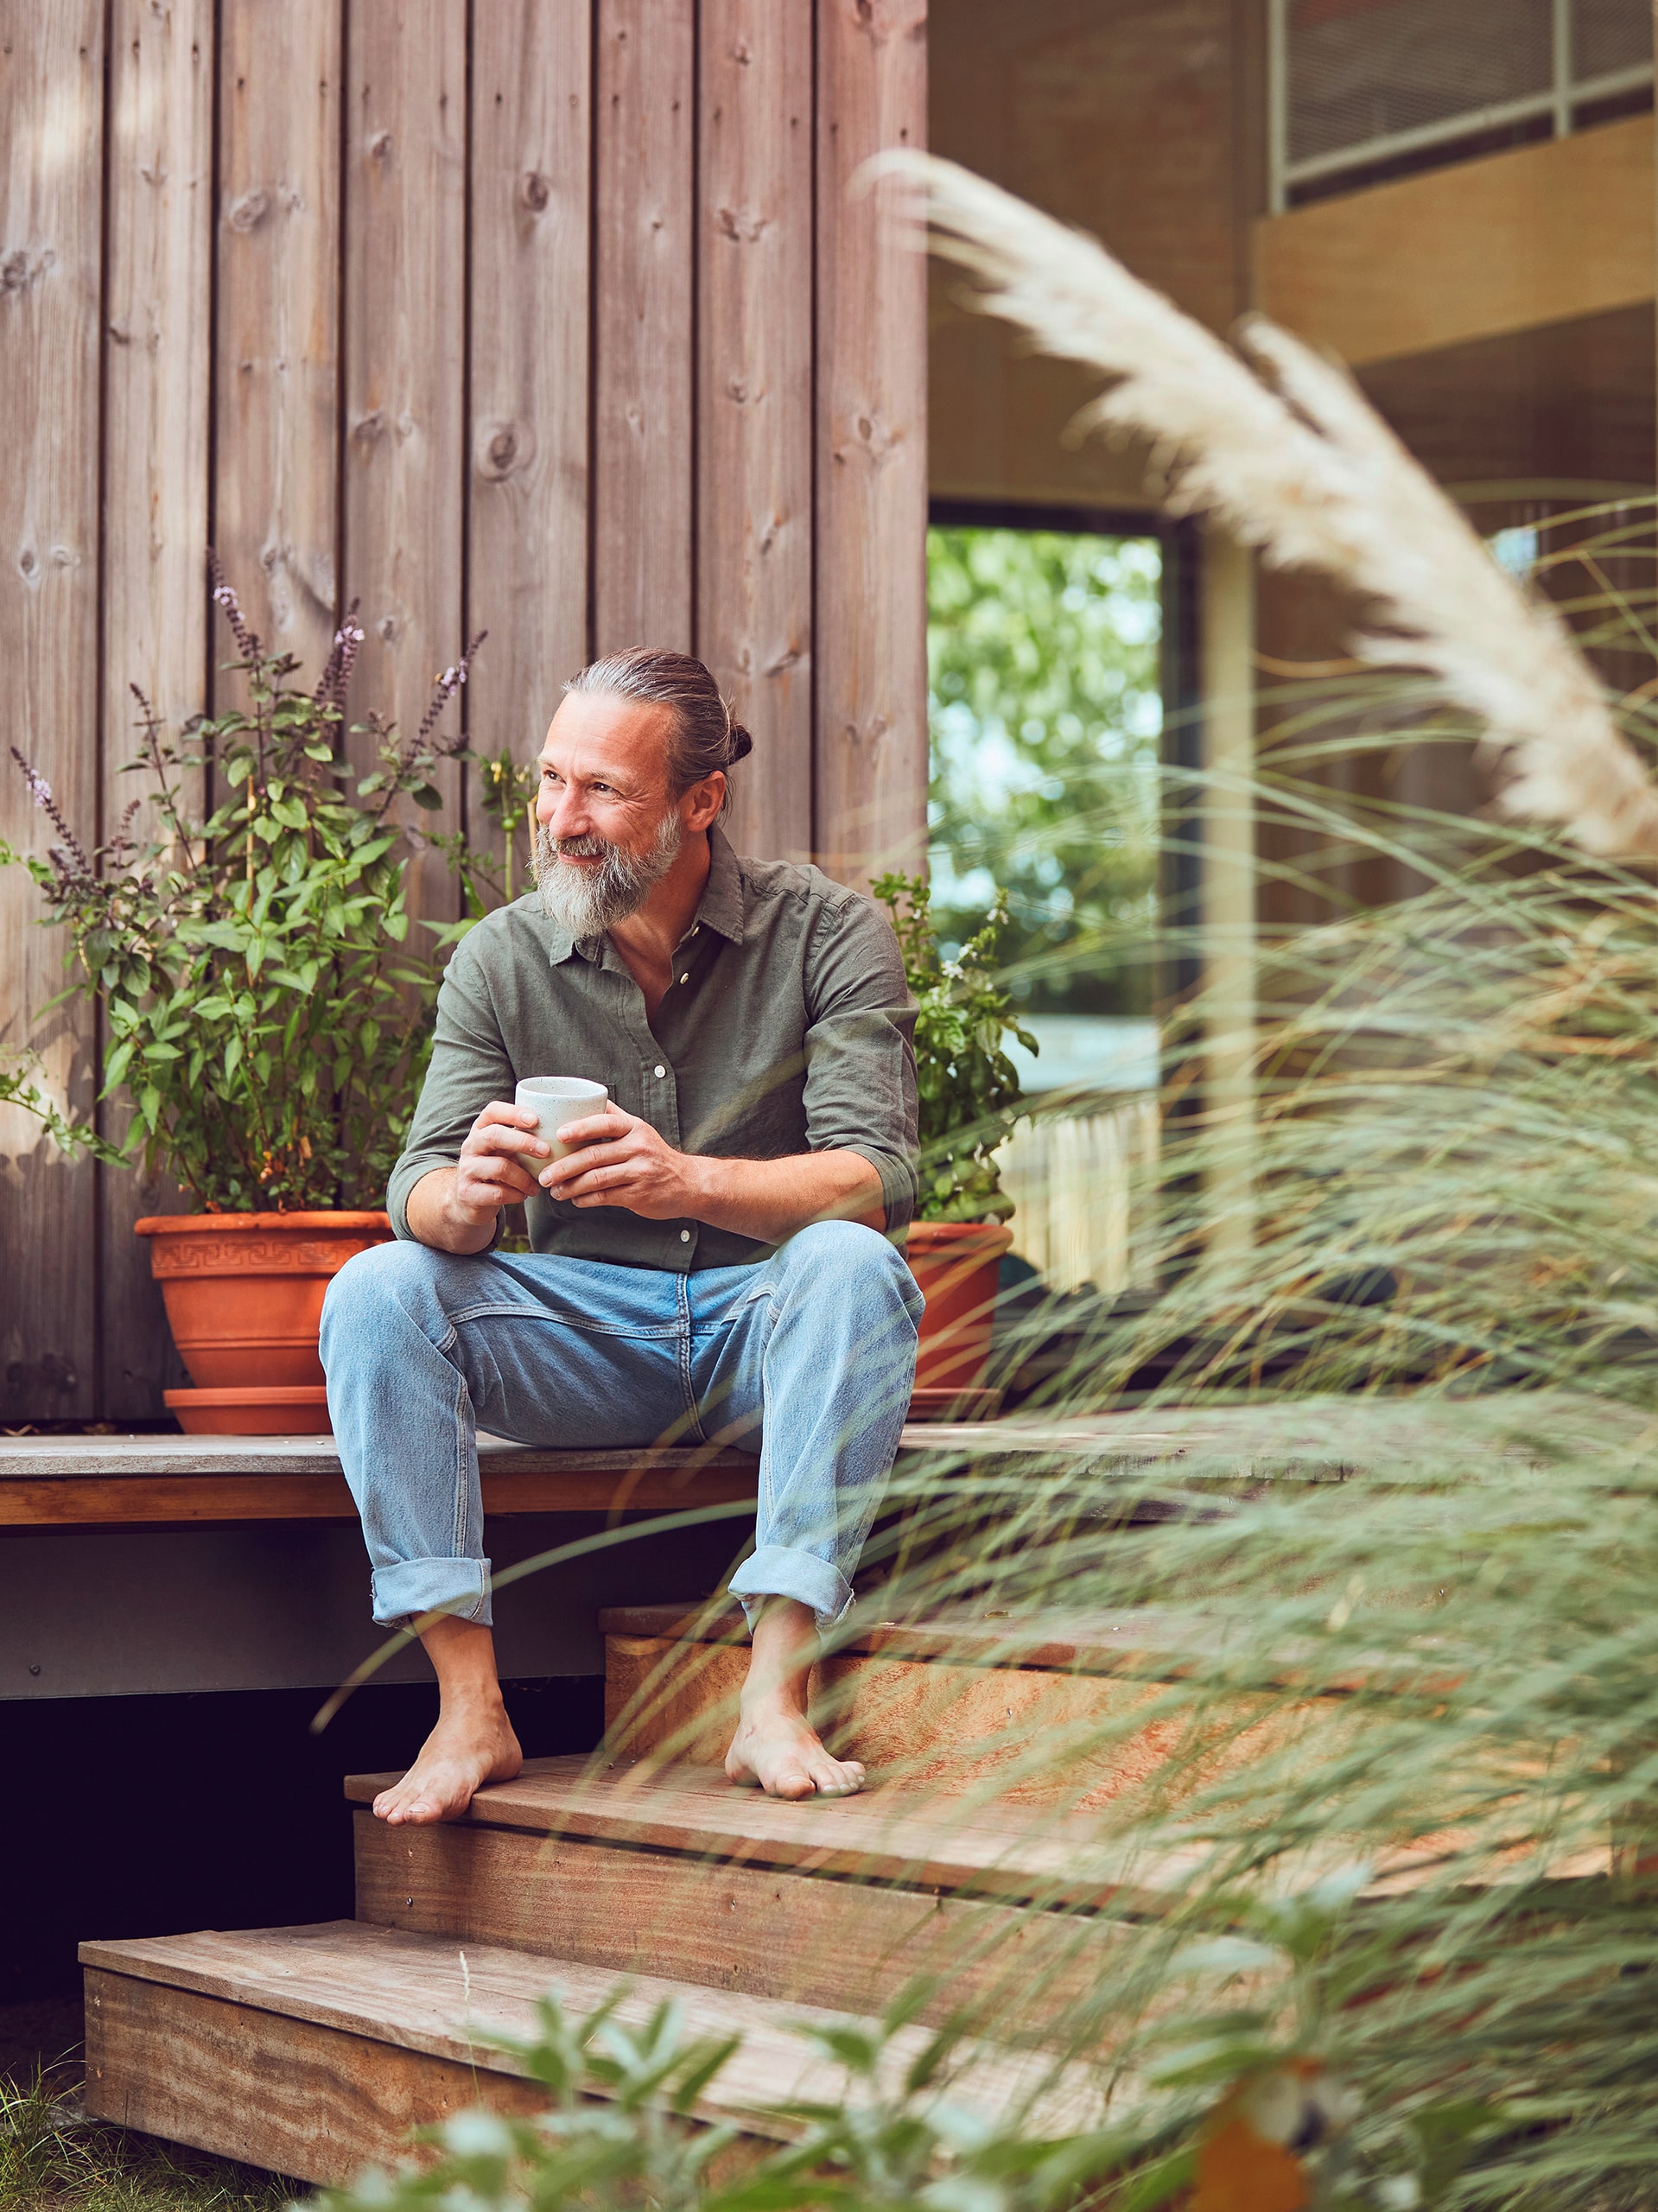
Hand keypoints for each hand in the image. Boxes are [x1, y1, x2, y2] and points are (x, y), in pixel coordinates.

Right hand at [448, 1100, 548, 1225]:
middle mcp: (471, 1146)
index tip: (535, 1120)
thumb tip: (562, 1132)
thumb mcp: (506, 1150)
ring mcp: (467, 1169)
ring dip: (524, 1178)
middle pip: (493, 1136)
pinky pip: (497, 1193)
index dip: (513, 1112)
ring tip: (537, 1186)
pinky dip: (516, 1195)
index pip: (492, 1111)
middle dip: (523, 1142)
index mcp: (481, 1130)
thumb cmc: (496, 1169)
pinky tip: (524, 1195)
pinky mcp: (468, 1193)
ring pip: (499, 1167)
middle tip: (546, 1151)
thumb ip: (523, 1138)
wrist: (469, 1200)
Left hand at [537, 1107, 703, 1219]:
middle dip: (564, 1167)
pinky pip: (605, 1197)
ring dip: (571, 1187)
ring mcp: (640, 1172)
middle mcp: (638, 1147)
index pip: (605, 1123)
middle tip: (545, 1176)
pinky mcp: (639, 1194)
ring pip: (597, 1179)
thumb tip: (581, 1099)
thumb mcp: (639, 1130)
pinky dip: (585, 1199)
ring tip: (555, 1191)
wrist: (688, 1183)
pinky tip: (575, 1200)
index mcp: (634, 1127)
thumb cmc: (654, 1155)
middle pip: (594, 1156)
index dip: (580, 1128)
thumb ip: (613, 1117)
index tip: (558, 1135)